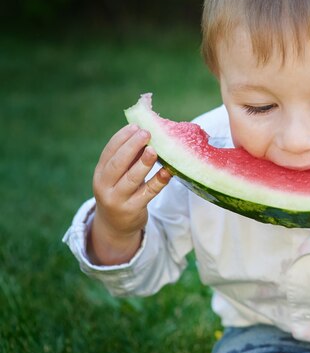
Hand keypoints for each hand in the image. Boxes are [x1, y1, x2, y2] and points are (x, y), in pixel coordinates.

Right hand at [89, 124, 170, 264]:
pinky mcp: (132, 210)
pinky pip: (148, 193)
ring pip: (131, 179)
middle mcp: (104, 186)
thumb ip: (127, 159)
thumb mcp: (117, 176)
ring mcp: (118, 199)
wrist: (115, 226)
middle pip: (118, 163)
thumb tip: (144, 134)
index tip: (136, 126)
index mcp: (100, 173)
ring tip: (154, 150)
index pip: (109, 151)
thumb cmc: (120, 192)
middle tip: (146, 133)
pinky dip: (158, 181)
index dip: (122, 138)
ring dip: (143, 163)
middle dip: (132, 146)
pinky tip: (167, 172)